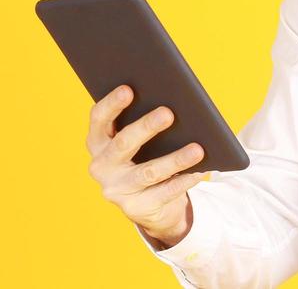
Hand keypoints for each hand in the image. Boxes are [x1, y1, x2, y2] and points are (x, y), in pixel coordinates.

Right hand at [86, 84, 210, 248]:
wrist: (147, 204)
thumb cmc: (144, 157)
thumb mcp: (137, 141)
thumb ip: (141, 121)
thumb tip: (171, 103)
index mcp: (97, 142)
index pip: (98, 118)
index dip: (112, 103)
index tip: (129, 89)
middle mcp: (101, 166)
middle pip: (123, 143)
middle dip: (146, 127)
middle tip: (168, 113)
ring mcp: (116, 190)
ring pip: (148, 172)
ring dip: (175, 159)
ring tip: (198, 148)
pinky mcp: (135, 209)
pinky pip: (164, 193)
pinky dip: (184, 180)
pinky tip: (199, 171)